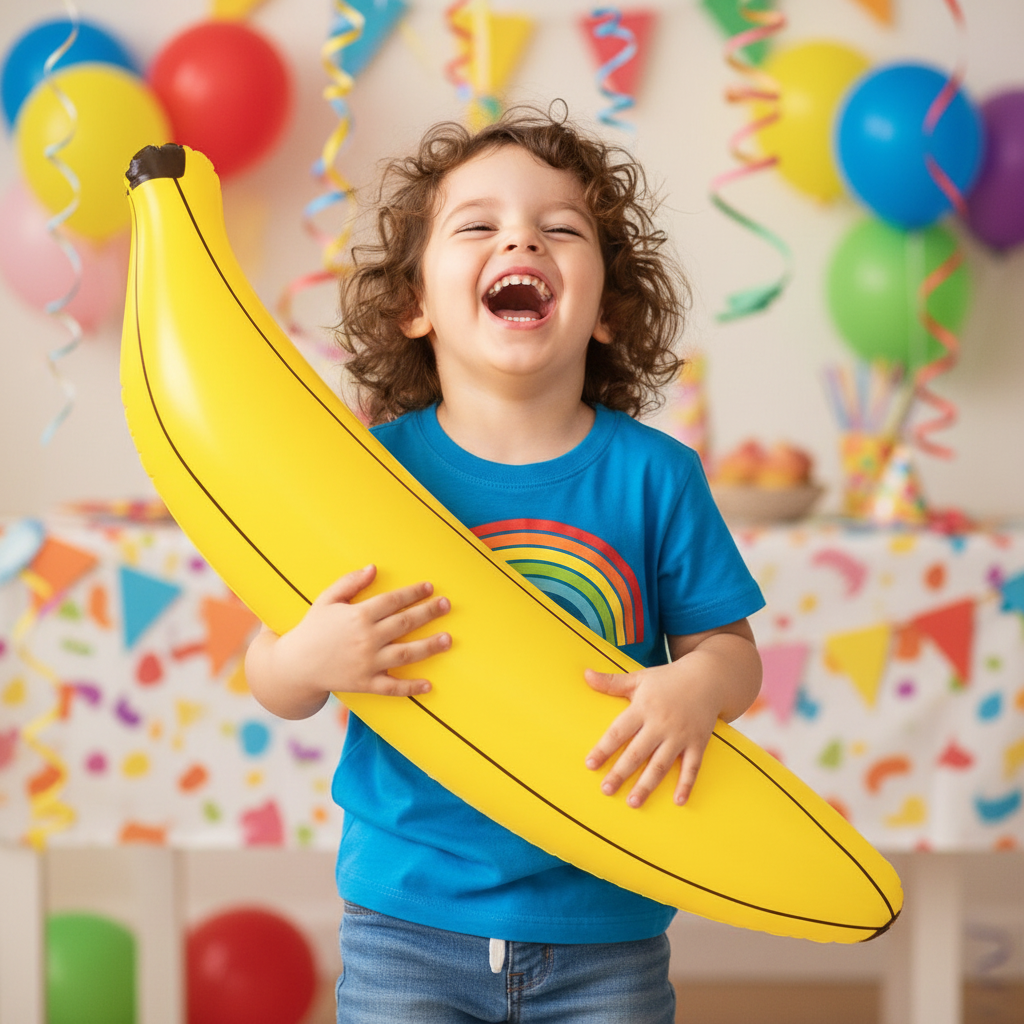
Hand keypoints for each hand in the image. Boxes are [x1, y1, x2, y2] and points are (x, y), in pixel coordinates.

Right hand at [246, 564, 450, 718]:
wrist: (295, 666)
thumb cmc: (312, 629)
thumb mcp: (326, 600)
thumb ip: (349, 583)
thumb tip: (373, 567)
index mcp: (358, 616)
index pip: (393, 600)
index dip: (413, 593)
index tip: (430, 588)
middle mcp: (366, 638)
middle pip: (405, 623)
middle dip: (429, 613)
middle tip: (447, 605)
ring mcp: (367, 662)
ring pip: (406, 653)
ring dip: (429, 646)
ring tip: (448, 640)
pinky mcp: (365, 683)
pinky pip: (392, 687)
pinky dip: (411, 688)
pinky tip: (429, 686)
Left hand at [583, 661, 718, 808]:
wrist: (708, 677)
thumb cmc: (668, 679)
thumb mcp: (639, 678)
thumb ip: (612, 682)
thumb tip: (586, 674)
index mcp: (643, 708)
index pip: (619, 731)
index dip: (604, 748)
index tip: (590, 764)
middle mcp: (661, 724)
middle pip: (637, 752)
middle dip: (621, 772)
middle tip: (606, 790)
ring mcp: (680, 735)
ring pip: (661, 764)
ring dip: (647, 784)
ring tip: (633, 802)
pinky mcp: (698, 743)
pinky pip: (692, 767)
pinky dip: (686, 784)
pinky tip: (678, 801)